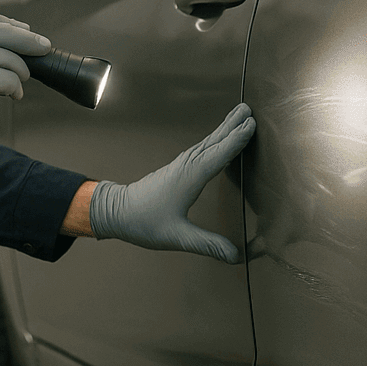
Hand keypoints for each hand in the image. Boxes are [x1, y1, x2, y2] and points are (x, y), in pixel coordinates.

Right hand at [0, 9, 50, 175]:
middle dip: (29, 39)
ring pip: (11, 59)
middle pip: (4, 31)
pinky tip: (12, 96)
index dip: (7, 22)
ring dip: (20, 73)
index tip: (23, 29)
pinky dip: (16, 89)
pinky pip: (11, 80)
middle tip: (43, 47)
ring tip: (15, 86)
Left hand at [89, 103, 255, 262]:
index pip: (217, 156)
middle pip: (213, 142)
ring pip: (206, 143)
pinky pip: (200, 150)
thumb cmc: (143, 223)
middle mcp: (185, 167)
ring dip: (224, 129)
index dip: (235, 141)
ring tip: (239, 116)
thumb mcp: (177, 237)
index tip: (251, 125)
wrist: (115, 213)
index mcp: (188, 178)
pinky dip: (214, 141)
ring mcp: (180, 166)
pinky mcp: (176, 170)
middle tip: (249, 109)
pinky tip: (218, 142)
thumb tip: (236, 256)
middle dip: (232, 125)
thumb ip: (207, 245)